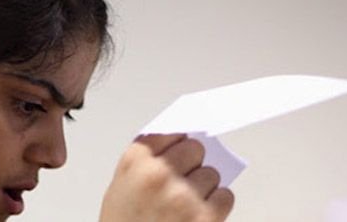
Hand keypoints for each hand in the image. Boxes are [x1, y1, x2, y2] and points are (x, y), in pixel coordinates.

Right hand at [100, 134, 233, 221]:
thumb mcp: (121, 186)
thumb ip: (145, 161)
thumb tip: (178, 142)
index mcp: (135, 162)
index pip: (170, 132)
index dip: (176, 143)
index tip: (177, 149)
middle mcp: (159, 173)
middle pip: (195, 148)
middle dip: (193, 162)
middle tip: (182, 180)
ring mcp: (182, 195)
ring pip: (212, 173)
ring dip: (204, 186)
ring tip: (186, 204)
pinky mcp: (204, 217)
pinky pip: (225, 196)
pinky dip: (216, 205)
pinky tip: (198, 214)